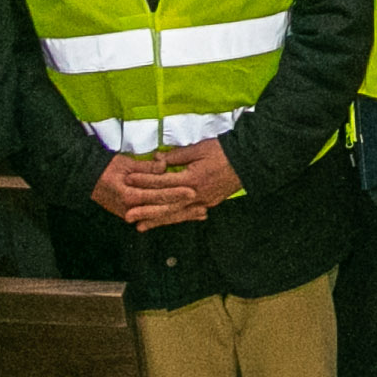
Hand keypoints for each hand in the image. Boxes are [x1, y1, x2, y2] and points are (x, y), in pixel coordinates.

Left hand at [105, 138, 243, 229]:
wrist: (247, 161)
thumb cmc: (222, 151)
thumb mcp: (198, 149)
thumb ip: (176, 157)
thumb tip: (157, 160)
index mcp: (191, 179)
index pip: (162, 182)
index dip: (144, 181)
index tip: (129, 181)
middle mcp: (195, 195)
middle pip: (166, 205)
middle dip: (146, 212)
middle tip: (128, 217)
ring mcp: (203, 202)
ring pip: (176, 214)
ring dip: (158, 221)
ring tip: (141, 227)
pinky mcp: (209, 204)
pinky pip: (188, 214)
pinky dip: (175, 219)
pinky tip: (164, 223)